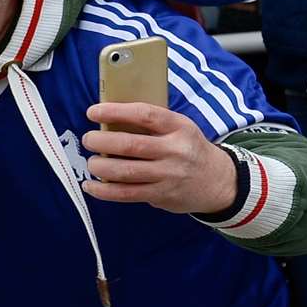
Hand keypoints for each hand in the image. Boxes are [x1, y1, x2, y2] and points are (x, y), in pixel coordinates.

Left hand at [79, 103, 237, 213]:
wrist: (217, 181)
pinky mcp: (161, 195)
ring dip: (100, 167)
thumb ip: (151, 124)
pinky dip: (104, 191)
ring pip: (126, 172)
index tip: (93, 112)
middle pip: (131, 145)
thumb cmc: (188, 148)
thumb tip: (109, 119)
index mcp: (178, 126)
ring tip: (91, 163)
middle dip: (101, 142)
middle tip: (88, 140)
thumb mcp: (179, 127)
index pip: (144, 114)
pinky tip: (91, 186)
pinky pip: (127, 194)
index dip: (115, 111)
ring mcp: (168, 175)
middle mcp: (175, 150)